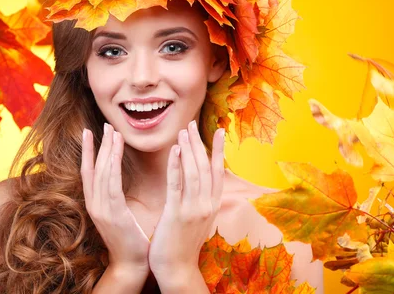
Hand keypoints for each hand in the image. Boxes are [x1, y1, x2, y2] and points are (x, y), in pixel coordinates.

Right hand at [81, 123, 150, 273]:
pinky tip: (116, 148)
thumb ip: (120, 199)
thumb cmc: (133, 240)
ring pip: (101, 171)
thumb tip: (124, 184)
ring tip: (111, 131)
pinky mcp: (112, 213)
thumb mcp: (123, 215)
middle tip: (105, 124)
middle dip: (99, 145)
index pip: (89, 172)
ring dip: (106, 149)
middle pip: (94, 167)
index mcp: (96, 204)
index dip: (90, 151)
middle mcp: (94, 204)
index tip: (91, 132)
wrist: (132, 265)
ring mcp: (101, 208)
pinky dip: (113, 162)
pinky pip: (112, 182)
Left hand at [148, 120, 225, 282]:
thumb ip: (201, 200)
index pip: (219, 172)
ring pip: (194, 172)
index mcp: (213, 205)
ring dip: (189, 149)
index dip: (219, 150)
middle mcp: (207, 205)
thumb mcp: (199, 219)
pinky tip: (174, 150)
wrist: (177, 270)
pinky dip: (176, 166)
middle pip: (206, 168)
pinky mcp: (177, 214)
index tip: (219, 130)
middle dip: (200, 144)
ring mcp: (193, 210)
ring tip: (183, 131)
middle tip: (192, 124)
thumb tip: (200, 183)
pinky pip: (177, 185)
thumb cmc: (183, 244)